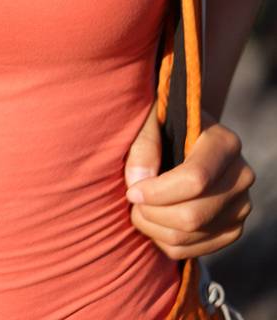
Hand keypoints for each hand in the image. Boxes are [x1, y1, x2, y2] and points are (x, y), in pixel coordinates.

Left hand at [124, 100, 254, 259]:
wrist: (188, 137)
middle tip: (131, 201)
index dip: (158, 192)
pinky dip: (166, 242)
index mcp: (225, 143)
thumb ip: (144, 144)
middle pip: (193, 215)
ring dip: (155, 229)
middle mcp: (240, 177)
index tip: (131, 190)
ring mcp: (240, 206)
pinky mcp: (232, 229)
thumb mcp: (151, 120)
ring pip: (192, 236)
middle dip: (153, 214)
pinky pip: (195, 251)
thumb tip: (138, 181)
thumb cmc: (165, 123)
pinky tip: (154, 222)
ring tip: (139, 210)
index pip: (195, 179)